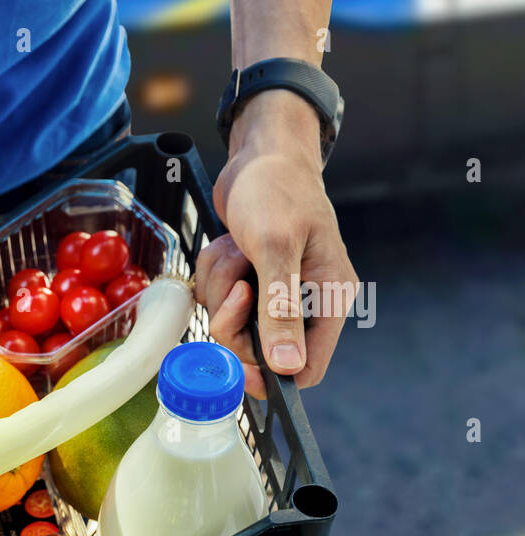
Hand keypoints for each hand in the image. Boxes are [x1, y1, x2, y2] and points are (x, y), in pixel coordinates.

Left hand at [196, 91, 357, 398]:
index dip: (272, 376)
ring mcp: (273, 291)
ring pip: (231, 322)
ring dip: (221, 287)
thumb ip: (279, 308)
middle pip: (258, 349)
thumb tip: (286, 365)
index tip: (239, 368)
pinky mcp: (247, 280)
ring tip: (237, 250)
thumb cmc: (277, 190)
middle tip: (237, 286)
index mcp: (329, 298)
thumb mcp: (276, 247)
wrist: (260, 153)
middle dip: (234, 318)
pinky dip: (213, 273)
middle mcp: (304, 300)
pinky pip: (217, 298)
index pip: (307, 367)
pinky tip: (229, 244)